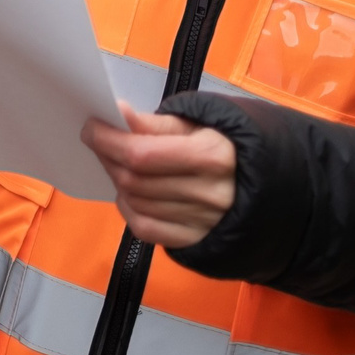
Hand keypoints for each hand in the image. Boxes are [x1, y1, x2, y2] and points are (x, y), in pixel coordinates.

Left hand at [80, 103, 235, 248]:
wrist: (262, 186)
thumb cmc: (223, 147)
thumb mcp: (198, 125)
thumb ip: (155, 123)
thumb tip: (118, 113)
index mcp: (214, 157)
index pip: (142, 154)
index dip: (108, 141)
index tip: (91, 128)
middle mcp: (211, 194)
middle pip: (134, 180)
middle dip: (108, 158)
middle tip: (100, 142)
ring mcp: (203, 222)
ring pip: (135, 202)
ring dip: (117, 180)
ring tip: (120, 163)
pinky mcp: (194, 240)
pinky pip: (144, 228)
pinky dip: (128, 208)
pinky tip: (130, 193)